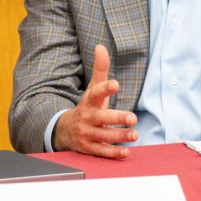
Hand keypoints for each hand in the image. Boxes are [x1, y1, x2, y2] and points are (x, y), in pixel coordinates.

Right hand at [52, 44, 137, 158]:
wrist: (65, 131)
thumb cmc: (88, 107)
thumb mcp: (92, 89)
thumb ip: (99, 70)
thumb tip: (101, 47)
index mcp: (89, 102)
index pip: (95, 93)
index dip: (105, 88)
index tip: (116, 84)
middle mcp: (88, 118)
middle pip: (101, 118)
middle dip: (116, 118)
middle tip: (133, 118)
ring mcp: (88, 134)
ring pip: (104, 136)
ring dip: (119, 136)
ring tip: (134, 134)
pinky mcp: (90, 148)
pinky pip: (102, 152)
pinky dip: (113, 153)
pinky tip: (126, 152)